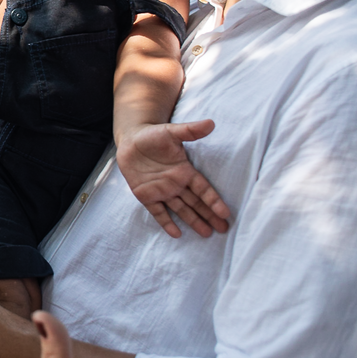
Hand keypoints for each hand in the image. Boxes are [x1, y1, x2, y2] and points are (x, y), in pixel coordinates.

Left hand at [115, 120, 229, 238]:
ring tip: (207, 234)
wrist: (131, 140)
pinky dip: (166, 221)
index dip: (213, 200)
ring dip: (193, 221)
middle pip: (196, 203)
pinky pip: (158, 211)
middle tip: (223, 230)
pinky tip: (176, 234)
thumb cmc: (153, 135)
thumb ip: (190, 131)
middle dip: (209, 216)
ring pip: (181, 209)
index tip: (225, 213)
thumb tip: (211, 123)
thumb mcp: (171, 132)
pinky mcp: (146, 195)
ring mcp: (162, 191)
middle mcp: (176, 184)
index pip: (203, 189)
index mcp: (184, 171)